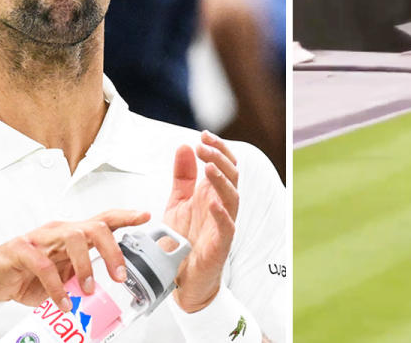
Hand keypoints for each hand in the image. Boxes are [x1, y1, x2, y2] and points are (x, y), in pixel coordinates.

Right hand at [0, 210, 150, 311]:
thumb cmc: (27, 274)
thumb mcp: (63, 275)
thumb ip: (84, 275)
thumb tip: (108, 289)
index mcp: (72, 235)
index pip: (103, 220)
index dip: (125, 216)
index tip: (144, 216)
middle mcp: (59, 232)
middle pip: (94, 228)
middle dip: (112, 250)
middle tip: (120, 276)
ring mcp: (40, 238)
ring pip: (73, 238)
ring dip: (85, 266)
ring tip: (89, 290)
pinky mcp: (21, 250)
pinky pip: (44, 265)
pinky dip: (56, 287)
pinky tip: (63, 301)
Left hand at [163, 131, 238, 312]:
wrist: (181, 275)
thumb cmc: (184, 239)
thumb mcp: (178, 201)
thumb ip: (182, 175)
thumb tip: (184, 146)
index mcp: (213, 193)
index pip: (224, 165)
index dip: (218, 148)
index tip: (203, 135)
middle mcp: (222, 205)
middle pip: (231, 176)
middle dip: (219, 158)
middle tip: (203, 147)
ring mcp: (224, 224)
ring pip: (233, 197)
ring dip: (222, 181)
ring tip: (209, 167)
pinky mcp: (221, 244)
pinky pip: (227, 227)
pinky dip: (221, 214)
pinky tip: (212, 203)